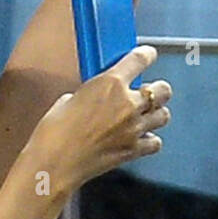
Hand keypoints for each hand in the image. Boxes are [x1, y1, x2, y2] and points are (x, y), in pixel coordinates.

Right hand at [25, 45, 171, 195]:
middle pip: (162, 90)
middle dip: (157, 90)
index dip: (147, 55)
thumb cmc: (54, 133)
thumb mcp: (68, 100)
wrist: (54, 163)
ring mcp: (133, 128)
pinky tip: (140, 138)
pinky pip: (155, 142)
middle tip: (147, 92)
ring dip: (155, 114)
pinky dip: (150, 140)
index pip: (141, 59)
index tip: (148, 55)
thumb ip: (89, 95)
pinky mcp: (133, 150)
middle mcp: (128, 104)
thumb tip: (94, 99)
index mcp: (110, 83)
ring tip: (144, 116)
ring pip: (163, 115)